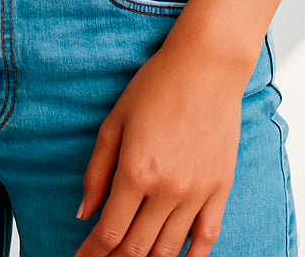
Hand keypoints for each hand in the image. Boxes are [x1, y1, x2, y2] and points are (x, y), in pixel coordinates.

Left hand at [73, 35, 248, 256]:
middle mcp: (167, 189)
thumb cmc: (157, 85)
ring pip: (168, 250)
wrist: (207, 66)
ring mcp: (196, 192)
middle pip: (136, 248)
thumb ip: (97, 171)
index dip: (92, 252)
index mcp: (136, 171)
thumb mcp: (115, 121)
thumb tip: (84, 212)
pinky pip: (206, 238)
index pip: (109, 232)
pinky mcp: (220, 189)